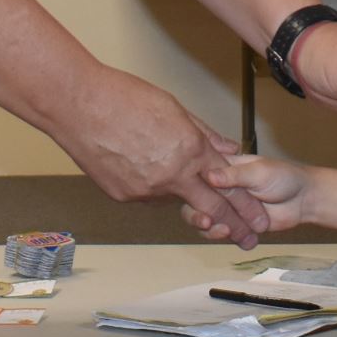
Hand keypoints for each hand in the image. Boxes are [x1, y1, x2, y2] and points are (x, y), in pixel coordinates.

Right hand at [54, 70, 266, 246]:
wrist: (77, 106)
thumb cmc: (123, 97)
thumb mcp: (174, 108)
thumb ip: (204, 134)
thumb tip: (227, 149)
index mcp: (190, 151)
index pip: (228, 185)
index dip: (246, 204)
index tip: (259, 219)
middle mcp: (172, 177)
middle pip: (212, 208)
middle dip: (235, 224)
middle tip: (250, 239)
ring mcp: (146, 191)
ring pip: (173, 198)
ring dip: (179, 191)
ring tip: (159, 163)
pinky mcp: (124, 196)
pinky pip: (147, 196)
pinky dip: (151, 185)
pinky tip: (138, 163)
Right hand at [184, 155, 313, 240]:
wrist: (304, 200)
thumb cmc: (284, 177)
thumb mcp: (259, 171)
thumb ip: (235, 175)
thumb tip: (210, 175)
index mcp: (222, 169)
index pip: (198, 177)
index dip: (192, 188)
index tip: (196, 198)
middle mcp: (220, 189)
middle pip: (195, 202)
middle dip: (196, 214)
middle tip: (206, 221)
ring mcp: (227, 208)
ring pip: (205, 221)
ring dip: (210, 229)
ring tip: (224, 231)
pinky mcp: (235, 225)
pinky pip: (222, 234)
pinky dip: (225, 239)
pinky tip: (235, 238)